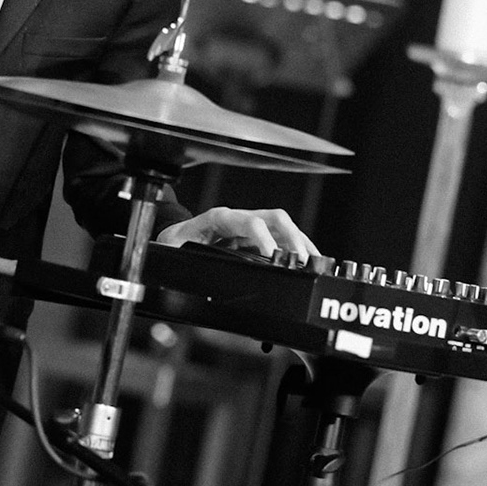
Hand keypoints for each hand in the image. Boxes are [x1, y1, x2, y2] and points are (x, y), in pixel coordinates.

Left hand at [154, 207, 317, 259]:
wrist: (173, 238)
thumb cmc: (174, 243)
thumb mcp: (174, 250)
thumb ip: (184, 256)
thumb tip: (190, 267)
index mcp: (219, 218)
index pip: (248, 222)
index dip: (263, 238)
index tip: (274, 256)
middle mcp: (238, 218)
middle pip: (274, 218)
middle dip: (291, 237)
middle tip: (302, 260)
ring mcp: (249, 226)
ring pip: (282, 226)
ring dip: (300, 242)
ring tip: (314, 262)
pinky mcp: (255, 237)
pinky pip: (281, 238)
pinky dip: (296, 248)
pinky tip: (306, 261)